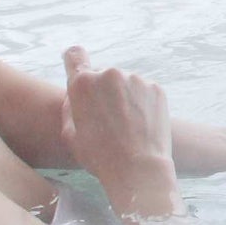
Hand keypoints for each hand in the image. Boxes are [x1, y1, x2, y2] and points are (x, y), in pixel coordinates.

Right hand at [64, 47, 179, 217]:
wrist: (138, 169)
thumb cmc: (99, 156)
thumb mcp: (70, 134)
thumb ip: (70, 105)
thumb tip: (76, 91)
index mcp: (83, 83)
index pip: (74, 55)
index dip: (74, 62)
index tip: (77, 68)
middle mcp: (109, 73)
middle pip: (102, 74)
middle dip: (102, 90)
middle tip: (106, 118)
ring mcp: (135, 78)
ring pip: (124, 83)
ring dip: (122, 96)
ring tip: (125, 126)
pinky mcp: (156, 87)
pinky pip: (142, 91)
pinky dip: (140, 102)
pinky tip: (140, 124)